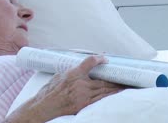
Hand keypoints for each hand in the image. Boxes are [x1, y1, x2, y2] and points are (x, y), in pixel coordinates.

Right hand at [6, 55, 123, 122]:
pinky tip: (116, 95)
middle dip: (115, 78)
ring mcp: (83, 96)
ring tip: (125, 85)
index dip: (99, 59)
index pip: (89, 62)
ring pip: (104, 90)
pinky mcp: (84, 106)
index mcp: (73, 74)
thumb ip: (73, 71)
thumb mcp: (59, 76)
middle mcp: (80, 84)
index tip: (105, 58)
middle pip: (103, 79)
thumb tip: (85, 66)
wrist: (42, 109)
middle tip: (125, 75)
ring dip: (116, 88)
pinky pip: (100, 100)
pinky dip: (109, 97)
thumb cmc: (48, 93)